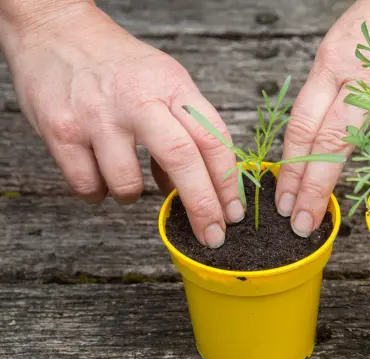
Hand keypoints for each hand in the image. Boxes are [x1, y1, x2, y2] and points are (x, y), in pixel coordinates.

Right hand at [0, 1, 242, 247]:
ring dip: (133, 197)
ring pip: (128, 184)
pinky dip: (98, 192)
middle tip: (213, 235)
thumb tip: (185, 190)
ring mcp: (98, 116)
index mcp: (172, 86)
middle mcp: (138, 99)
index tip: (233, 212)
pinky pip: (88, 186)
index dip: (228, 182)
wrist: (56, 31)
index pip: (213, 138)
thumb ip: (182, 131)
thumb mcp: (164, 82)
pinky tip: (99, 176)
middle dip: (203, 206)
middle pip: (183, 160)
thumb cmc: (119, 65)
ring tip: (128, 182)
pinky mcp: (61, 131)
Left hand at [276, 0, 369, 236]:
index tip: (283, 200)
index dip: (291, 169)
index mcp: (333, 62)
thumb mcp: (342, 45)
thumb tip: (320, 145)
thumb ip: (330, 92)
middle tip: (302, 224)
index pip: (303, 126)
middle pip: (333, 145)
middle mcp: (367, 75)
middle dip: (313, 190)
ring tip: (369, 173)